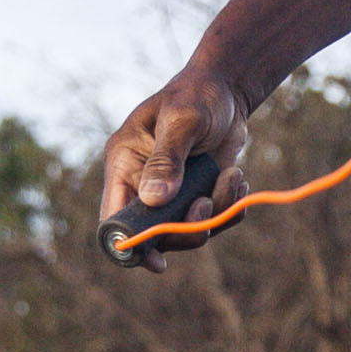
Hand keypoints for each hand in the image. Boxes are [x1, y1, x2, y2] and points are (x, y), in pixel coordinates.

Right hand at [99, 73, 249, 261]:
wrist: (227, 90)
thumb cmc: (198, 95)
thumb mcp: (182, 121)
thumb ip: (167, 159)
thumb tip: (154, 199)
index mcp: (124, 164)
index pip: (114, 218)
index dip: (129, 245)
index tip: (156, 261)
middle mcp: (142, 183)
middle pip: (154, 235)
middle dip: (185, 229)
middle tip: (206, 205)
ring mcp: (171, 193)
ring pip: (187, 231)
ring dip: (215, 214)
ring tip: (232, 177)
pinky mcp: (197, 194)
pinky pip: (212, 220)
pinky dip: (229, 207)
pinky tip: (236, 178)